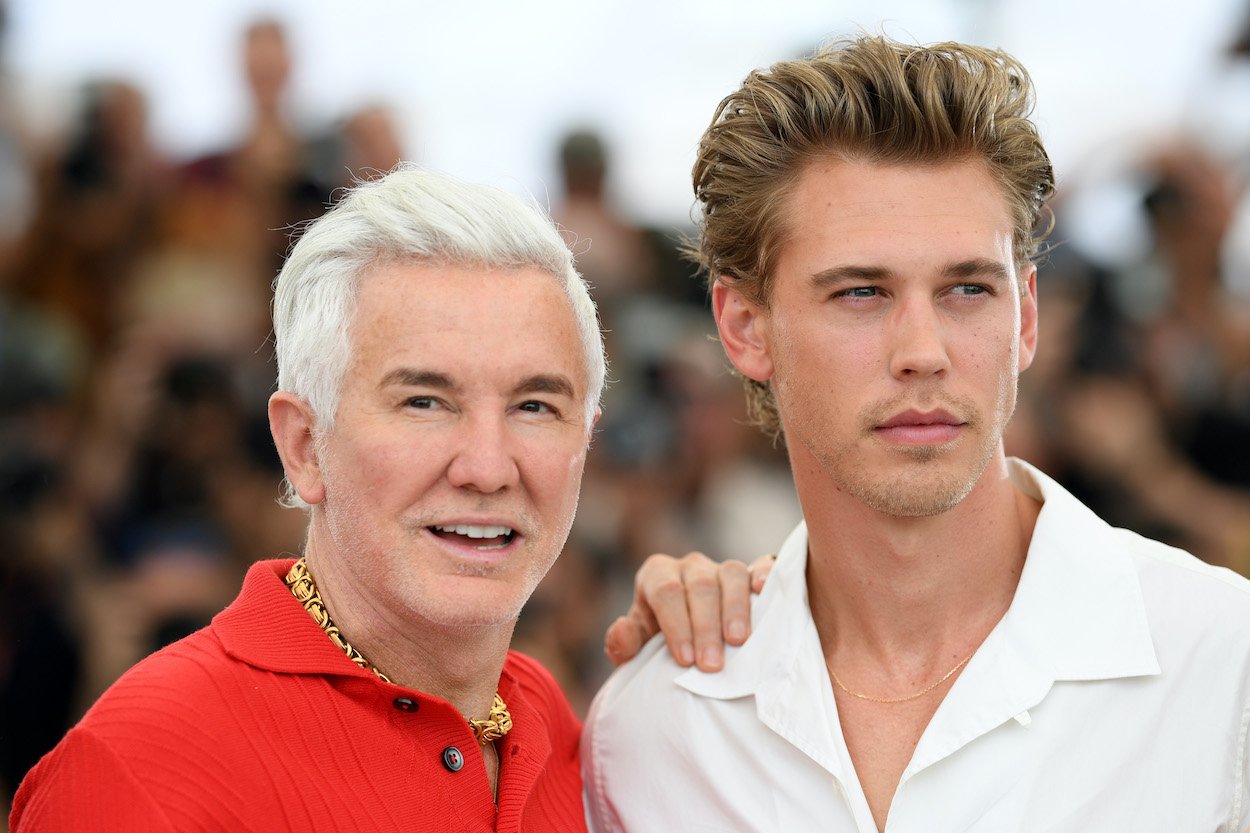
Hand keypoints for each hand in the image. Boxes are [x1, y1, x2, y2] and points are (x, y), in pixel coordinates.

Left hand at [604, 552, 775, 671]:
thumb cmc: (662, 641)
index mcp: (657, 576)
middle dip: (705, 627)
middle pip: (700, 586)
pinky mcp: (751, 574)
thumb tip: (621, 631)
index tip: (686, 660)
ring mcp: (721, 568)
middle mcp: (690, 566)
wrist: (691, 637)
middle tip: (711, 665)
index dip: (676, 625)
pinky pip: (761, 565)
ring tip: (738, 641)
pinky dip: (764, 575)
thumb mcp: (638, 645)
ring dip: (735, 609)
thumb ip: (623, 642)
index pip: (665, 591)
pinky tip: (764, 591)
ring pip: (731, 575)